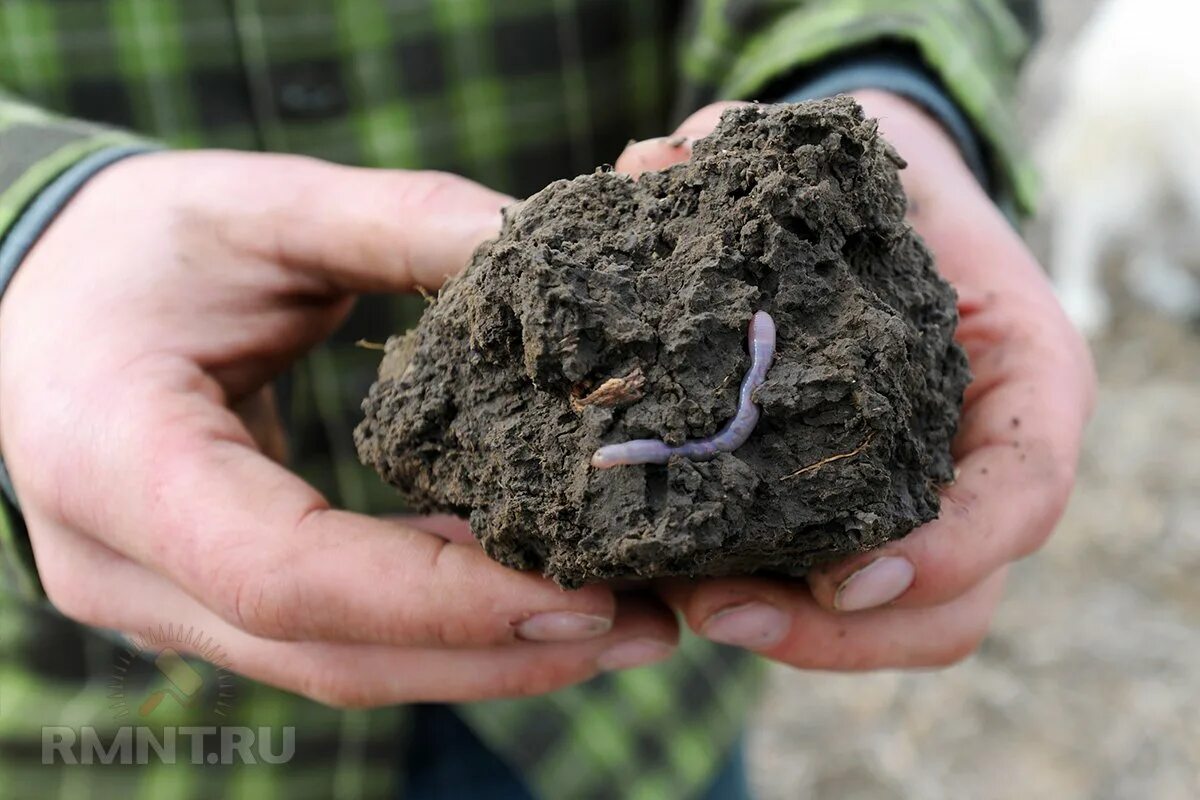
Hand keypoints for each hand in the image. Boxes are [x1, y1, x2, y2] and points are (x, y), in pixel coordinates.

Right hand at [0, 152, 677, 705]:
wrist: (37, 297)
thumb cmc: (131, 243)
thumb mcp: (256, 206)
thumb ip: (397, 222)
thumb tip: (548, 245)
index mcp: (111, 457)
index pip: (282, 572)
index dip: (437, 599)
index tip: (581, 594)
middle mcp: (118, 564)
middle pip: (326, 654)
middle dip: (496, 652)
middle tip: (642, 625)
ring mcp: (153, 602)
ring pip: (336, 667)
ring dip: (483, 655)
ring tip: (616, 621)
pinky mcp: (201, 602)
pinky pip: (330, 638)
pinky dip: (435, 625)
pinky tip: (528, 589)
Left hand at [618, 93, 1094, 668]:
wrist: (858, 227)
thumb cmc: (861, 190)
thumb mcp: (825, 157)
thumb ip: (751, 150)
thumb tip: (645, 167)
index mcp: (1017, 370)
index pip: (1024, 488)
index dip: (952, 549)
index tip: (848, 579)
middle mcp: (982, 458)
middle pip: (956, 597)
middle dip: (841, 632)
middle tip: (718, 611)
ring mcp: (923, 503)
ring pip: (895, 623)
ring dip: (794, 639)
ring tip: (686, 606)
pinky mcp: (855, 523)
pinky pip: (833, 605)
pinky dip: (767, 610)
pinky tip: (677, 582)